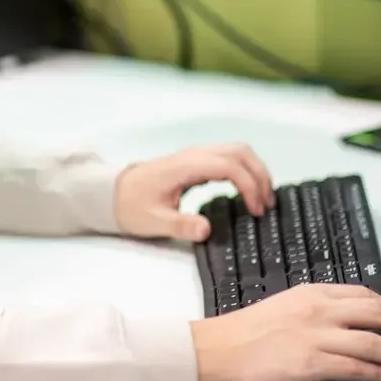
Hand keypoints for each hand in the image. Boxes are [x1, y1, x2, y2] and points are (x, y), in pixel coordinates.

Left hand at [113, 144, 273, 241]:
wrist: (113, 193)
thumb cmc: (132, 206)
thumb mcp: (153, 222)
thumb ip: (180, 225)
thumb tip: (206, 230)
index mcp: (185, 166)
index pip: (229, 165)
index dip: (248, 185)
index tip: (256, 210)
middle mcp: (194, 155)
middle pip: (240, 151)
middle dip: (260, 174)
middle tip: (267, 204)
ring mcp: (195, 155)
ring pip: (237, 151)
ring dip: (255, 170)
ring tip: (263, 199)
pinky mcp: (196, 161)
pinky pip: (228, 157)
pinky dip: (245, 170)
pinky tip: (247, 192)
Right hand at [191, 285, 380, 380]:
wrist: (220, 348)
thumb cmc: (247, 331)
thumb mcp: (286, 306)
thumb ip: (316, 311)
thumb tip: (348, 325)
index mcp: (312, 293)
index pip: (363, 295)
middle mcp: (318, 310)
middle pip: (376, 313)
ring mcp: (316, 335)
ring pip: (374, 341)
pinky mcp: (311, 362)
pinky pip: (356, 367)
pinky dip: (380, 372)